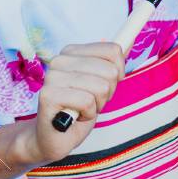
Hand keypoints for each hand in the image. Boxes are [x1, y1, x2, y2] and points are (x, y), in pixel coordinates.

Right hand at [25, 42, 125, 166]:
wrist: (52, 137)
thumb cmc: (78, 110)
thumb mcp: (100, 84)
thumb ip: (111, 63)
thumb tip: (129, 41)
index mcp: (71, 52)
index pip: (112, 50)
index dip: (118, 73)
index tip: (105, 85)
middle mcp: (60, 60)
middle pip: (110, 71)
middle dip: (107, 93)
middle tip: (90, 102)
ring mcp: (52, 77)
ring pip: (100, 87)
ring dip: (97, 105)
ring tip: (81, 109)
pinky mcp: (48, 95)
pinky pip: (87, 101)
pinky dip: (87, 114)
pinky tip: (75, 116)